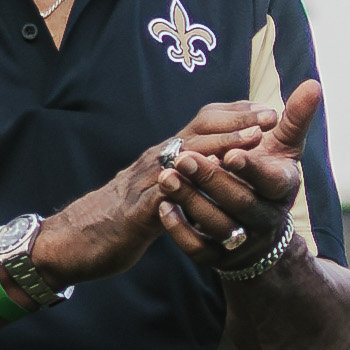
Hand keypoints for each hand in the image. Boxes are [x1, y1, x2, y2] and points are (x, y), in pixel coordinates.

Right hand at [35, 80, 326, 285]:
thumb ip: (189, 171)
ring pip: (182, 160)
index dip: (237, 116)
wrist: (77, 238)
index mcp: (167, 154)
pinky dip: (180, 190)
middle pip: (197, 134)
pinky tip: (203, 187)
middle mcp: (157, 161)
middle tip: (269, 121)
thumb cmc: (127, 211)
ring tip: (248, 144)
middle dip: (236, 126)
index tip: (271, 111)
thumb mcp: (164, 186)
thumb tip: (220, 157)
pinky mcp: (135, 213)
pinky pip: (160, 198)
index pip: (204, 124)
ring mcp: (144, 185)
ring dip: (216, 149)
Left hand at [166, 80, 324, 271]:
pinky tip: (164, 206)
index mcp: (282, 191)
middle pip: (240, 204)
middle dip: (212, 180)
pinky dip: (180, 230)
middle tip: (185, 158)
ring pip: (217, 225)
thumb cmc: (269, 176)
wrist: (262, 230)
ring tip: (166, 176)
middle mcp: (265, 218)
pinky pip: (198, 249)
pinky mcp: (218, 256)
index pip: (271, 183)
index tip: (232, 153)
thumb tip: (313, 84)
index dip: (252, 170)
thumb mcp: (285, 148)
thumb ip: (296, 118)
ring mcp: (242, 240)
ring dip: (190, 201)